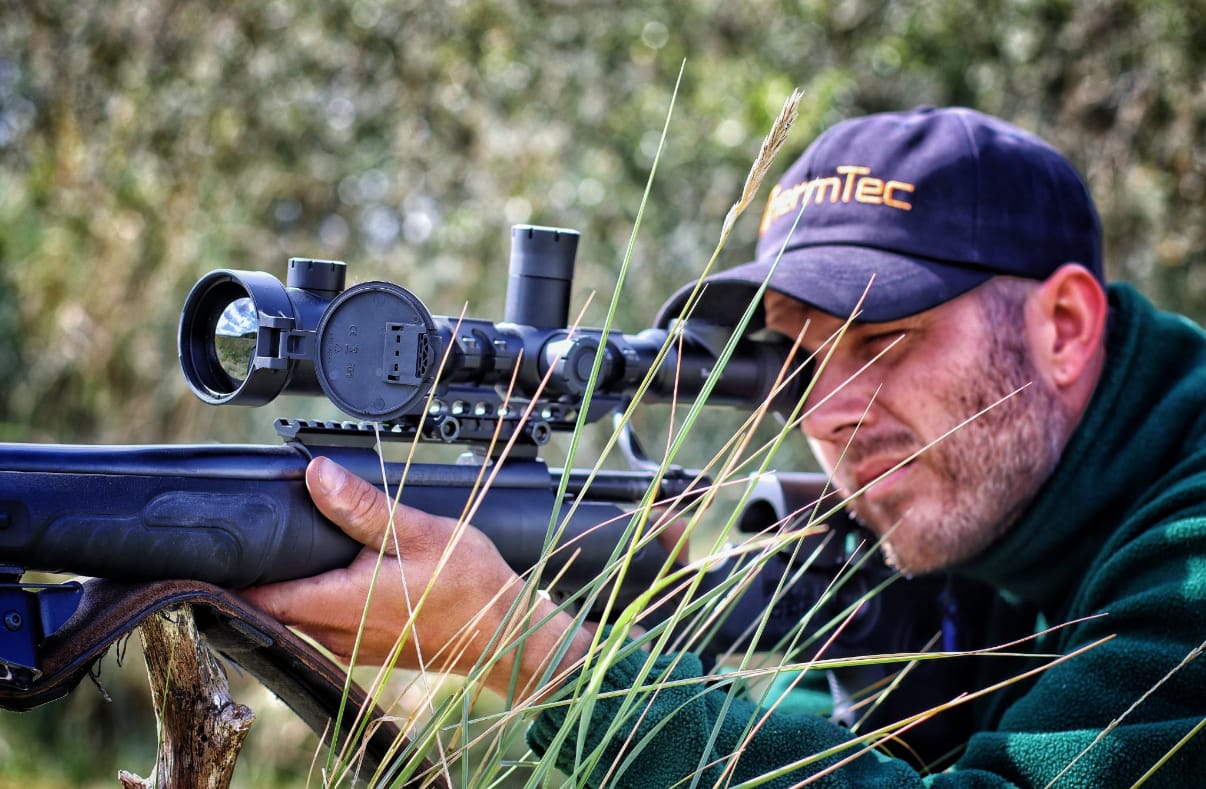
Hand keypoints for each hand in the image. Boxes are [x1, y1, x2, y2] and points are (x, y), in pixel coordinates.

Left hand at [241, 457, 590, 699]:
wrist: (503, 633)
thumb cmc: (468, 585)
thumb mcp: (417, 532)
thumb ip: (361, 507)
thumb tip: (317, 475)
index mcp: (341, 603)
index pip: (261, 600)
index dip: (233, 580)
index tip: (220, 555)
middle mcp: (339, 634)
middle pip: (274, 611)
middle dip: (261, 580)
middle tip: (254, 542)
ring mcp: (353, 647)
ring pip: (299, 622)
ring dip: (290, 594)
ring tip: (289, 557)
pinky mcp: (370, 651)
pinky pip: (325, 630)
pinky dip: (317, 606)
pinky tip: (332, 580)